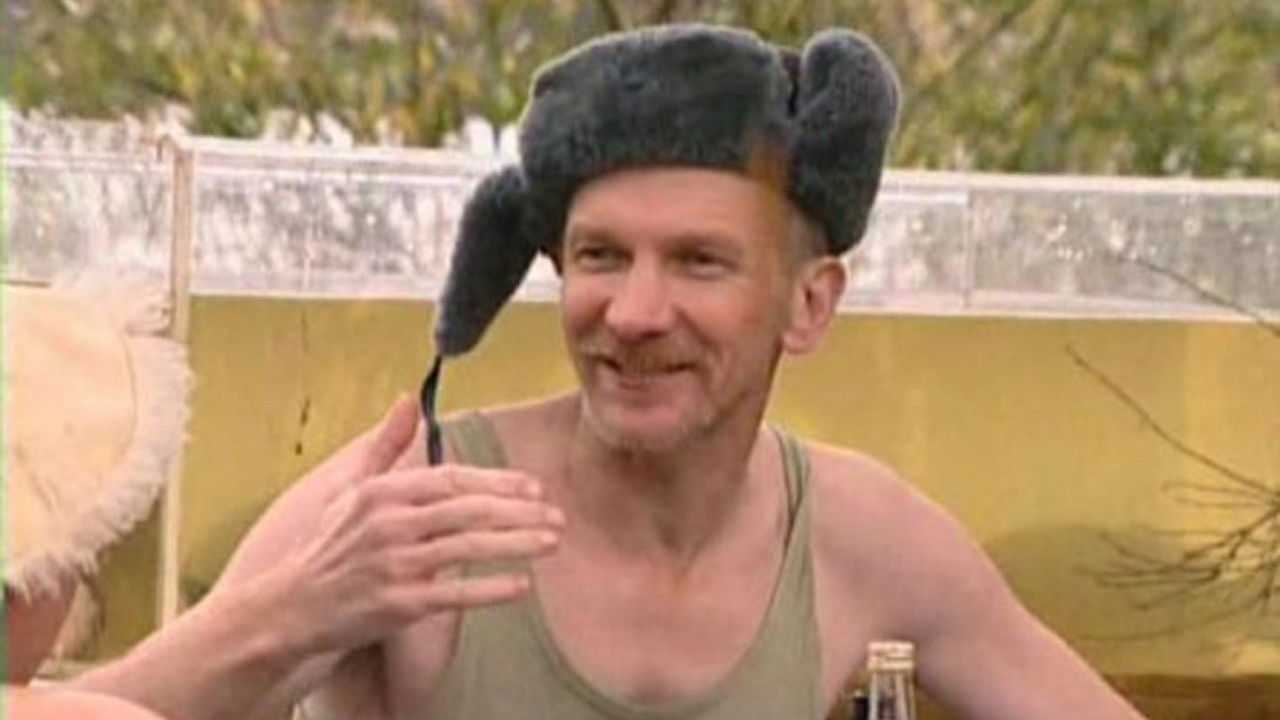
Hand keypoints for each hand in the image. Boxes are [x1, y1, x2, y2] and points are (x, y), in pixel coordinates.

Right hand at [274, 396, 562, 655]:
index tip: (535, 488)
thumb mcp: (352, 488)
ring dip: (517, 544)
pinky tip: (523, 585)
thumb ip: (386, 443)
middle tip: (558, 517)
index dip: (497, 482)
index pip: (453, 479)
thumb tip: (409, 399)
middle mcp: (390, 524)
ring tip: (552, 542)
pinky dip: (490, 588)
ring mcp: (395, 564)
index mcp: (383, 492)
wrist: (292, 607)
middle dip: (520, 512)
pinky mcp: (398, 604)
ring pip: (468, 548)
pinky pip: (454, 593)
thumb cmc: (331, 545)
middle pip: (469, 511)